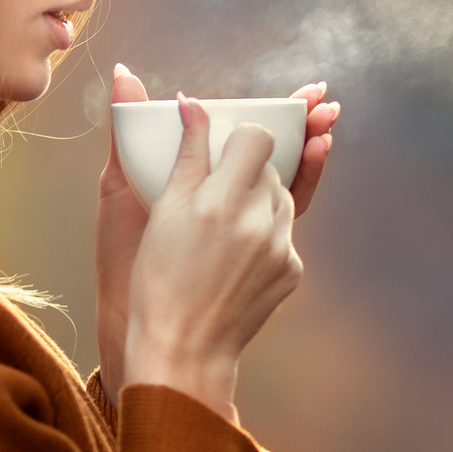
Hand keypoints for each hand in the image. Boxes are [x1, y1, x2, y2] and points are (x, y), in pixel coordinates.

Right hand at [95, 68, 341, 406]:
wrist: (183, 348)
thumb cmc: (159, 280)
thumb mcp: (163, 210)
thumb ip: (186, 152)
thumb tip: (192, 103)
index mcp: (222, 200)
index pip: (258, 136)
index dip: (243, 136)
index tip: (227, 145)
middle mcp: (259, 221)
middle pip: (272, 167)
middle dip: (249, 169)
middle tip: (219, 189)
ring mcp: (282, 248)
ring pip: (283, 198)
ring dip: (261, 199)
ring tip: (225, 224)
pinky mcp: (292, 272)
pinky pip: (286, 234)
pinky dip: (266, 233)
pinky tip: (236, 253)